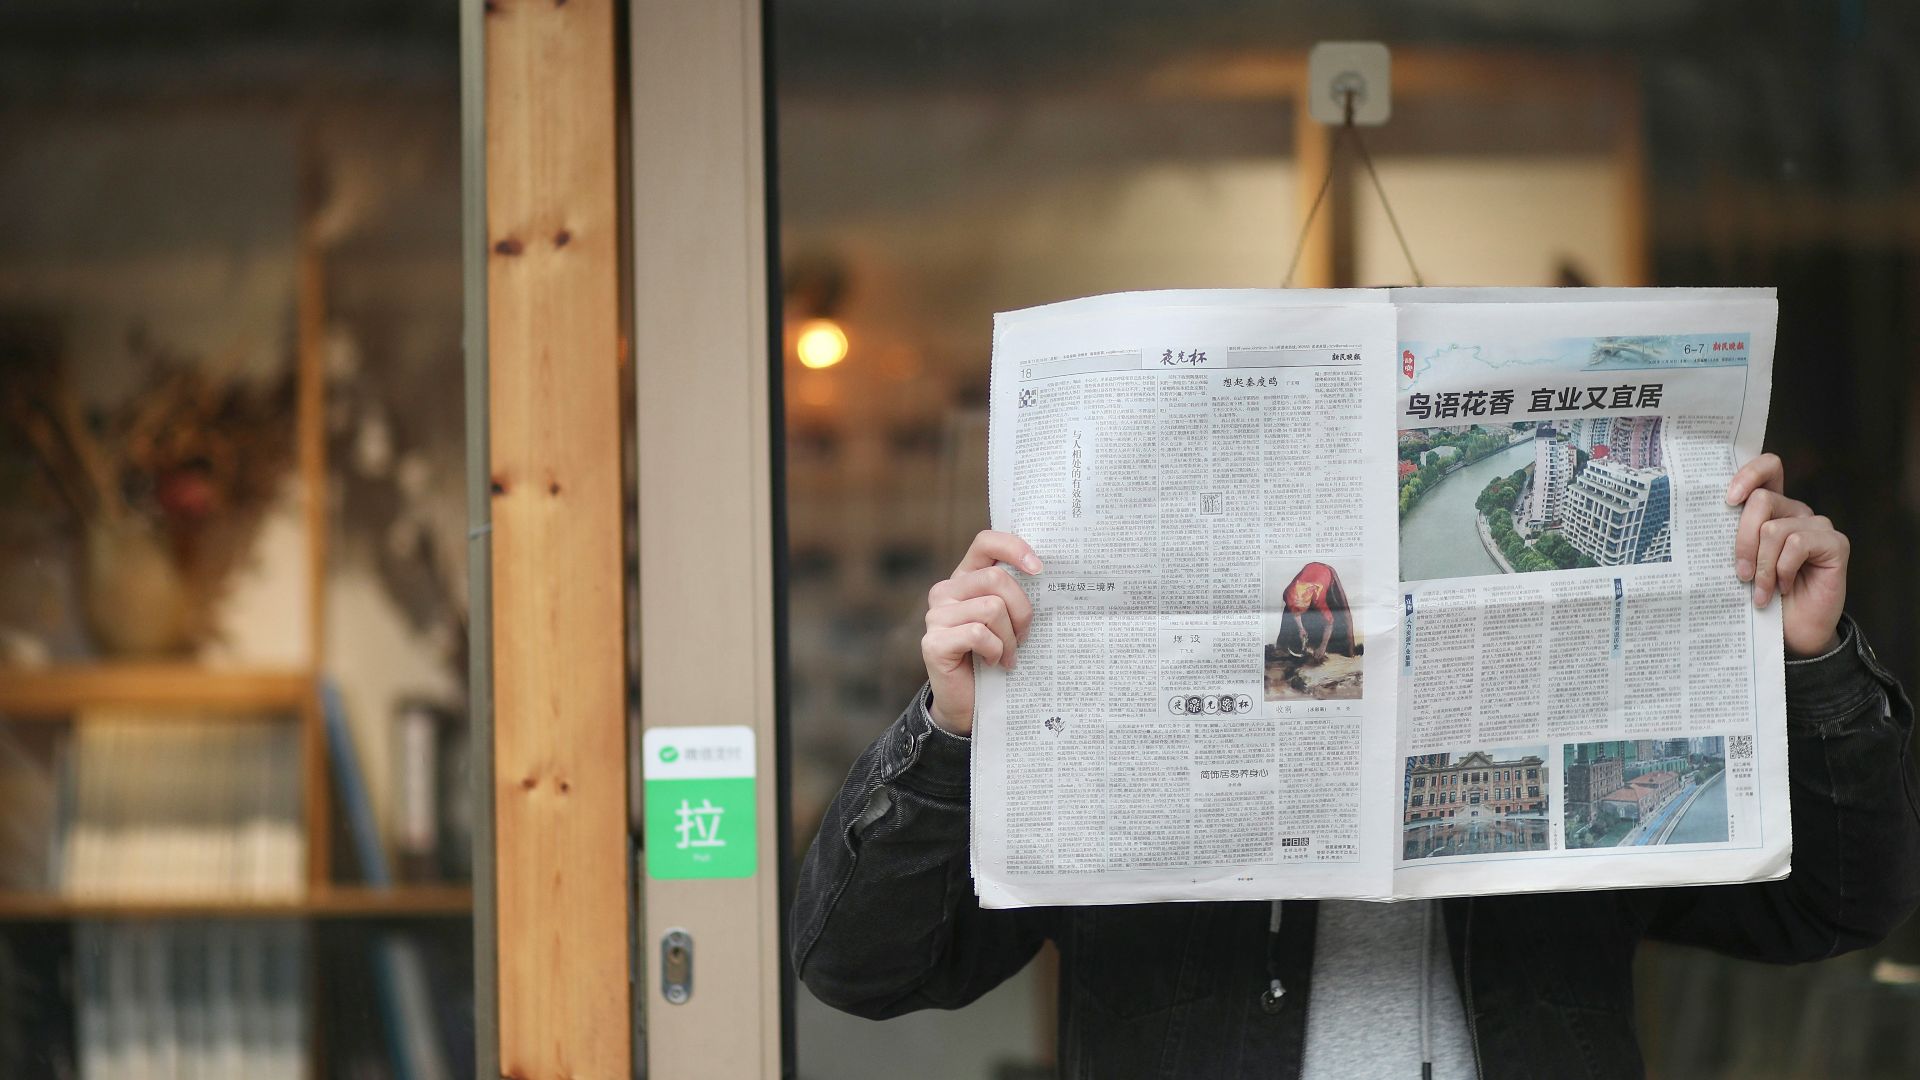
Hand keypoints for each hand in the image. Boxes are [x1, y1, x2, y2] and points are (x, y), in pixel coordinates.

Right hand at [922, 530, 1040, 734]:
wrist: (970, 703)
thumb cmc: (995, 655)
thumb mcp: (1008, 620)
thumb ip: (1015, 595)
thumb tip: (1047, 577)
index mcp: (966, 577)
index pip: (986, 542)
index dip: (1014, 547)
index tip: (1039, 569)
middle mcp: (946, 591)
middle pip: (996, 579)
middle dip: (1021, 610)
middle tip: (1024, 635)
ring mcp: (936, 616)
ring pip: (991, 609)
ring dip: (1009, 638)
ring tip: (1007, 655)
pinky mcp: (934, 642)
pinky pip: (978, 634)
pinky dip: (994, 651)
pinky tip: (992, 662)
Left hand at [1727, 453, 1846, 657]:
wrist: (1792, 631)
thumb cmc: (1761, 596)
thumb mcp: (1739, 563)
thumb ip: (1731, 538)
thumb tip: (1702, 523)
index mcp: (1772, 509)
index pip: (1769, 468)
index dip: (1749, 474)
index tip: (1728, 500)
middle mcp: (1796, 511)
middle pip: (1761, 500)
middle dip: (1742, 539)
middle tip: (1740, 573)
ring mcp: (1817, 526)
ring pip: (1774, 528)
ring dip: (1762, 565)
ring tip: (1760, 591)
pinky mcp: (1835, 544)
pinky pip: (1797, 544)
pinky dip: (1783, 570)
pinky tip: (1784, 587)